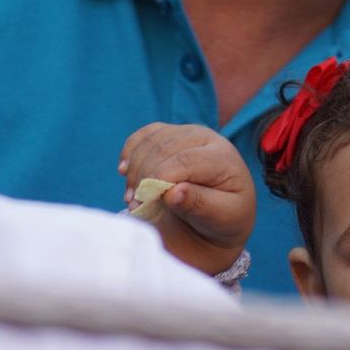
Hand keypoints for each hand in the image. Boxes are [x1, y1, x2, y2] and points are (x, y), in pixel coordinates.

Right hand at [119, 122, 256, 276]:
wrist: (222, 208)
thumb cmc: (224, 216)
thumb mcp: (221, 217)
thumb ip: (200, 205)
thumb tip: (172, 193)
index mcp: (222, 156)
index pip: (184, 161)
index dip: (158, 180)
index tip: (143, 205)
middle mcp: (206, 137)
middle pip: (162, 148)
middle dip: (143, 178)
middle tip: (135, 206)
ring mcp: (186, 132)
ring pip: (149, 141)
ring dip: (134, 170)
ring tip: (133, 198)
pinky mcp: (170, 133)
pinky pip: (142, 136)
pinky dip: (130, 154)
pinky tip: (125, 173)